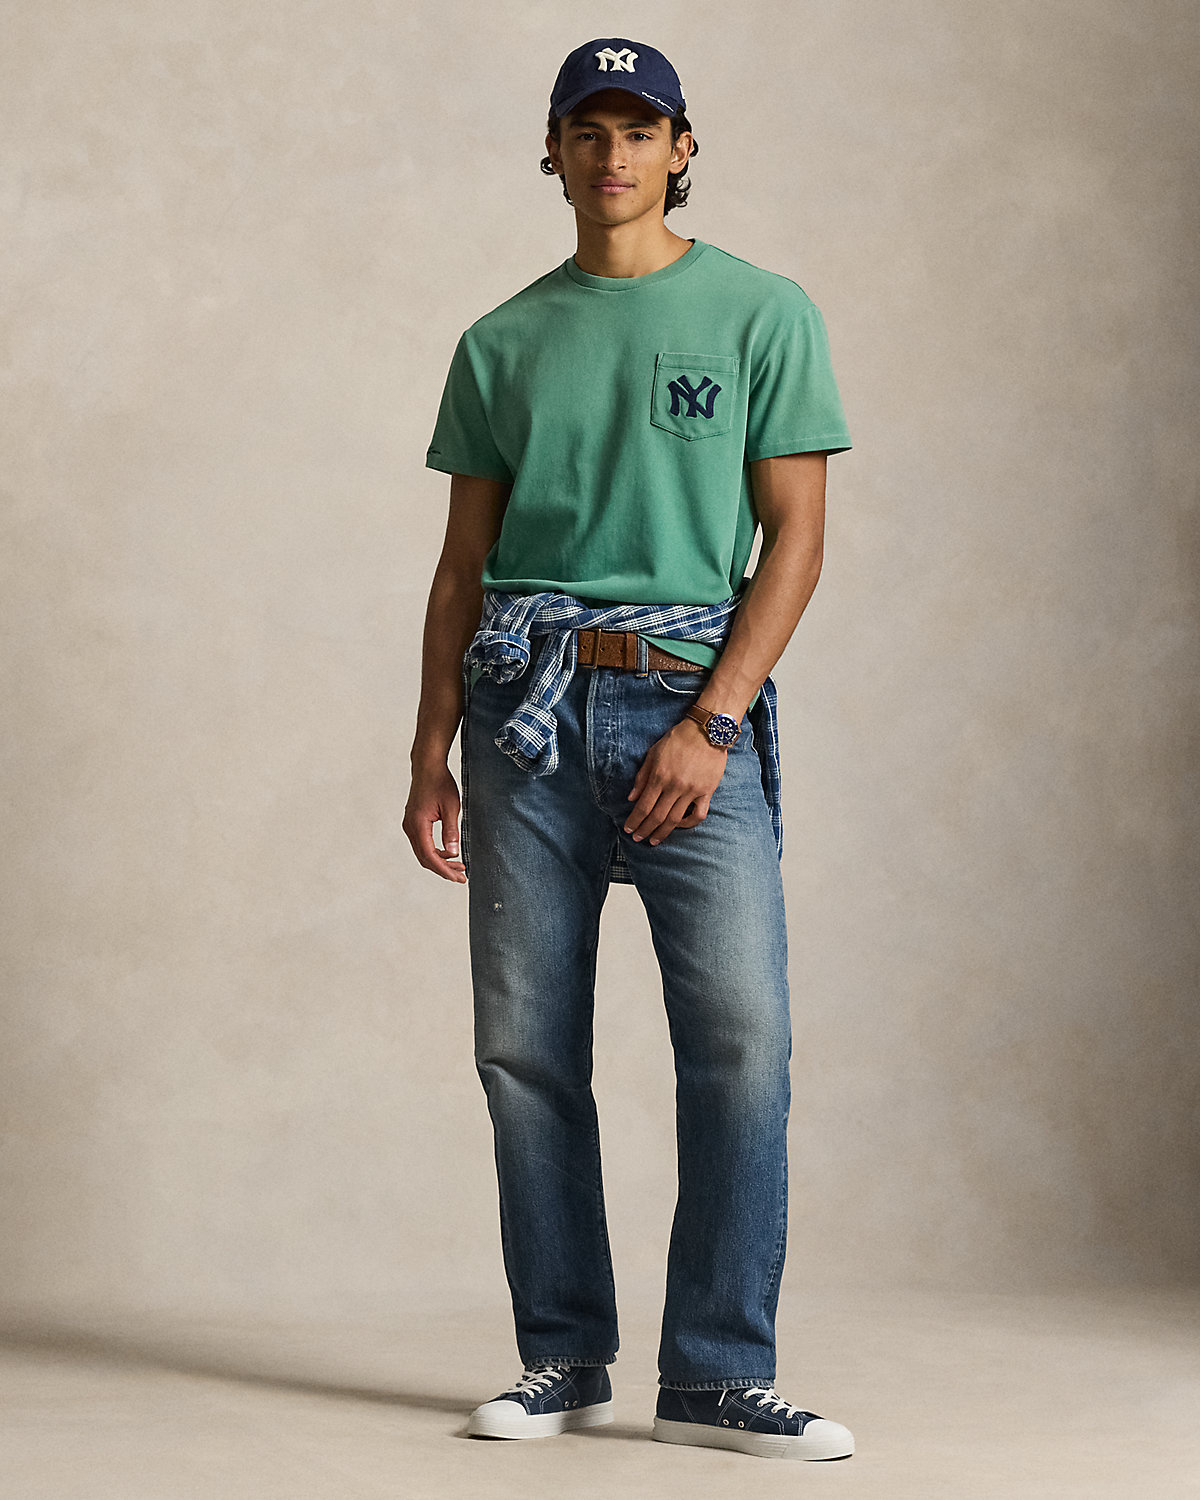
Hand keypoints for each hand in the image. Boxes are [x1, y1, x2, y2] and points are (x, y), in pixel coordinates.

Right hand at [403, 761, 467, 881]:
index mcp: (418, 824)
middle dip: (443, 870)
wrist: (427, 767)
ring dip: (440, 861)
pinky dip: (435, 852)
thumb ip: (451, 831)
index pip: (430, 856)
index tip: (458, 877)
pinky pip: (422, 844)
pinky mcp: (413, 823)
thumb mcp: (452, 807)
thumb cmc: (440, 783)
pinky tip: (449, 852)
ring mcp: (409, 825)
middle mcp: (410, 827)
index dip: (444, 870)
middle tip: (461, 876)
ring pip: (423, 852)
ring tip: (458, 867)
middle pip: (424, 858)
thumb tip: (454, 853)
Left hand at [623, 718, 728, 846]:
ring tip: (654, 840)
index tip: (629, 829)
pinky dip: (688, 824)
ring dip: (662, 833)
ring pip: (675, 820)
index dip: (634, 821)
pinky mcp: (707, 791)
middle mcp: (675, 786)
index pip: (643, 806)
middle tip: (638, 839)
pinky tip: (679, 826)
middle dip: (645, 830)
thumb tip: (632, 798)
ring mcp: (692, 790)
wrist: (707, 731)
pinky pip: (698, 815)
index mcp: (659, 776)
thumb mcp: (653, 754)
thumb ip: (642, 777)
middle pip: (657, 816)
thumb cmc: (677, 740)